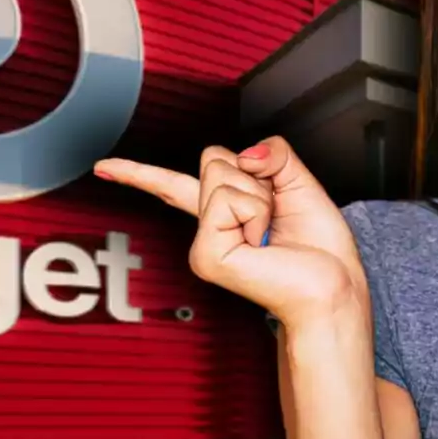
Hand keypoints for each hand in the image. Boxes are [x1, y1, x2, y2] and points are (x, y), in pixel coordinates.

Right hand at [93, 136, 368, 330]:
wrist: (334, 285)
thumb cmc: (318, 246)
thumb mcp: (299, 181)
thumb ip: (272, 153)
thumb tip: (245, 154)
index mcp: (223, 212)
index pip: (173, 185)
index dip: (138, 173)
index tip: (104, 167)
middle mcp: (207, 227)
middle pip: (215, 159)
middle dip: (255, 175)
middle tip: (273, 216)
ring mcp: (203, 244)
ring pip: (223, 175)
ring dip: (261, 197)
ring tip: (270, 233)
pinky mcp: (206, 256)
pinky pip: (229, 199)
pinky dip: (256, 212)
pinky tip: (261, 243)